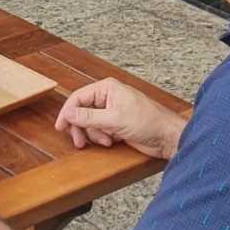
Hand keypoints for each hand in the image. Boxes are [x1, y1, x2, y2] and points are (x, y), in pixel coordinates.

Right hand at [54, 77, 184, 159]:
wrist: (168, 138)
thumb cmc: (148, 122)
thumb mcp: (115, 120)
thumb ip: (89, 117)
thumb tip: (68, 114)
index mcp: (107, 88)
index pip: (78, 97)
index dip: (68, 112)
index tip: (61, 127)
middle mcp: (107, 98)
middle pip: (82, 111)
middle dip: (81, 127)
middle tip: (78, 141)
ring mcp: (112, 112)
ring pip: (90, 124)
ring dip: (95, 135)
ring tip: (107, 140)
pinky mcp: (116, 125)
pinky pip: (100, 131)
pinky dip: (103, 138)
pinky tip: (113, 141)